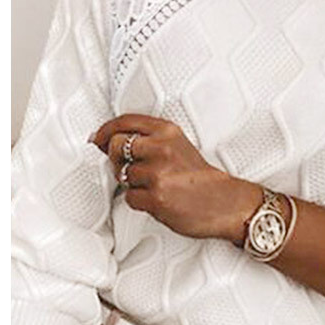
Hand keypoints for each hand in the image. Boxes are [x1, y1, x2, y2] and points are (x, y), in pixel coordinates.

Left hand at [90, 114, 261, 242]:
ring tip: (154, 185)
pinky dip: (139, 201)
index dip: (106, 130)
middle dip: (115, 159)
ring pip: (121, 175)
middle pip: (116, 145)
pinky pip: (129, 197)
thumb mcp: (179, 146)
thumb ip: (149, 140)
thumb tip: (107, 141)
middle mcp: (162, 149)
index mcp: (168, 132)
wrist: (226, 203)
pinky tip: (156, 199)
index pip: (126, 122)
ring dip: (132, 184)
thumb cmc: (202, 179)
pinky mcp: (156, 198)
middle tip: (127, 166)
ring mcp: (158, 174)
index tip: (98, 138)